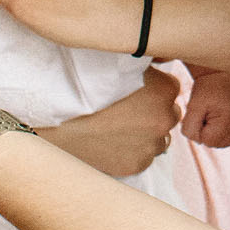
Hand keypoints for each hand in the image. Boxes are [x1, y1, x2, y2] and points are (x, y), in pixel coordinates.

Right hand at [37, 66, 183, 177]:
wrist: (58, 119)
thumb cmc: (83, 86)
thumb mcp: (117, 64)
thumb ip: (142, 67)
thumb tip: (151, 66)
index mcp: (166, 89)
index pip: (171, 87)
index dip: (153, 88)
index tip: (134, 90)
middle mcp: (166, 117)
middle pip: (169, 113)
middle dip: (153, 112)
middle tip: (126, 110)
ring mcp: (153, 143)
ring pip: (158, 138)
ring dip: (145, 134)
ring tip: (117, 128)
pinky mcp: (138, 164)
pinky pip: (143, 157)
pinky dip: (132, 152)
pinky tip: (112, 142)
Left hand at [181, 71, 229, 148]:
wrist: (220, 73)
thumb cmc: (206, 88)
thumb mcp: (193, 106)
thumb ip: (190, 127)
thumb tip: (198, 141)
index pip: (207, 141)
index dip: (199, 129)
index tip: (201, 113)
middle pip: (215, 144)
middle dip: (206, 132)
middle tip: (206, 113)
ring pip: (221, 143)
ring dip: (213, 132)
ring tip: (213, 114)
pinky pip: (228, 137)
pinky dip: (221, 130)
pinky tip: (219, 117)